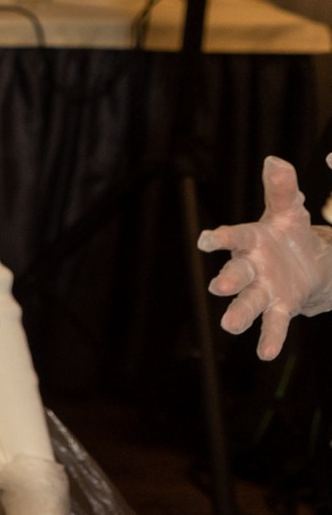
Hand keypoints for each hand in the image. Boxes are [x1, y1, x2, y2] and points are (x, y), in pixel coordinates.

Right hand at [199, 155, 331, 359]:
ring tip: (230, 327)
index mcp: (251, 240)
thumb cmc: (288, 235)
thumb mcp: (289, 211)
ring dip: (238, 314)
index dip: (222, 239)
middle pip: (237, 274)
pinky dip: (269, 339)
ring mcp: (262, 290)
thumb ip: (282, 189)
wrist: (307, 264)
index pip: (235, 238)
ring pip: (248, 303)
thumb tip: (276, 160)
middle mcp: (251, 267)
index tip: (207, 241)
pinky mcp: (278, 307)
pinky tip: (265, 354)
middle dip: (228, 280)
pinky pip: (272, 324)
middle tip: (219, 288)